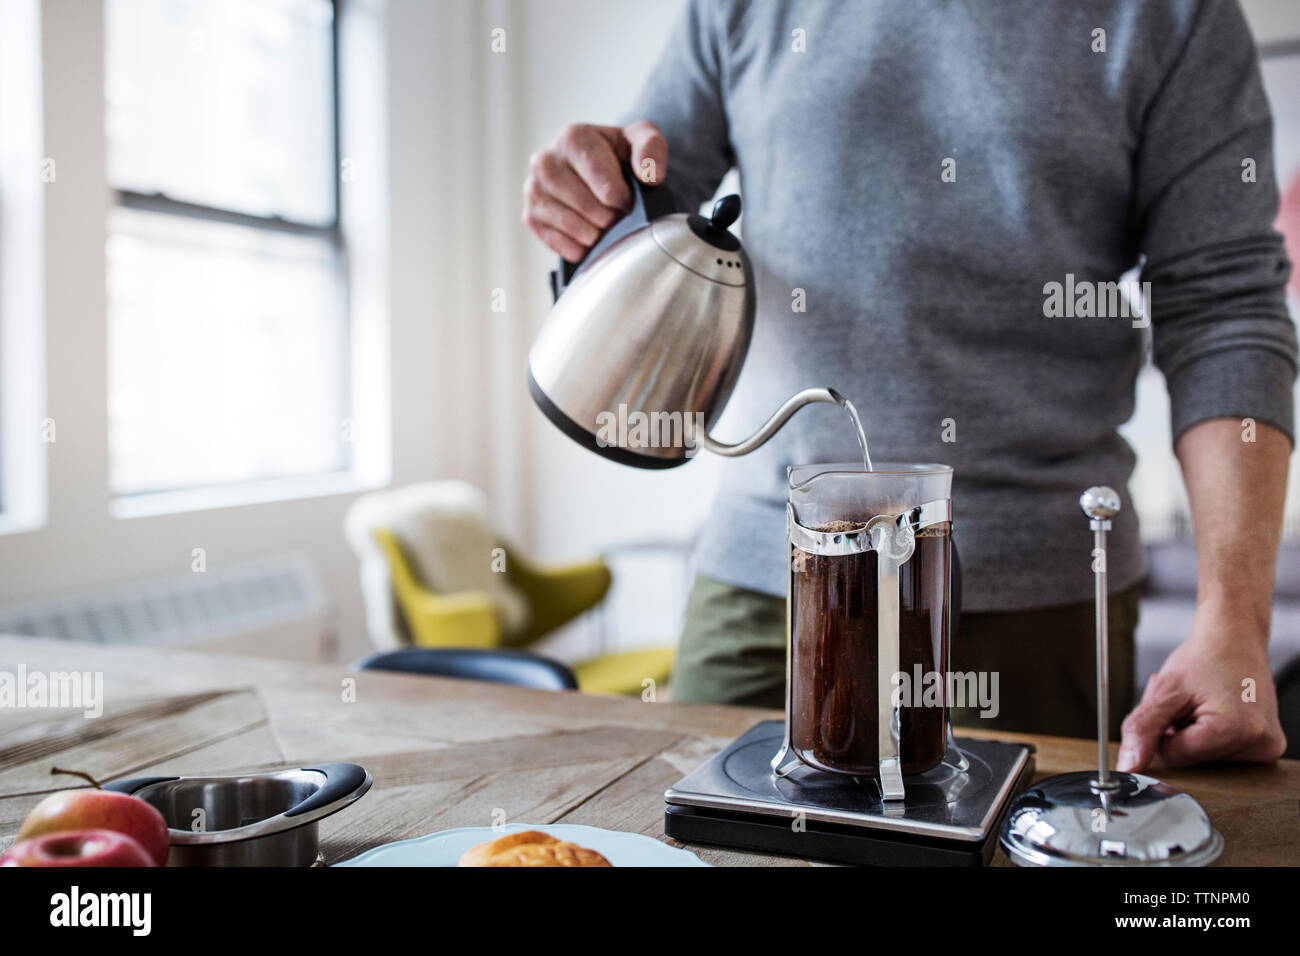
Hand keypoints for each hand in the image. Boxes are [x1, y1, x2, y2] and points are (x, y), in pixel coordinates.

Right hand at [522, 120, 666, 261]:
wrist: (592, 166)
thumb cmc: (617, 153)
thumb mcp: (641, 139)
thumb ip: (651, 148)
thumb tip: (649, 176)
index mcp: (573, 138)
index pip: (606, 187)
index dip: (624, 202)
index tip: (628, 200)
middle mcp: (545, 161)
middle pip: (589, 209)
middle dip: (610, 218)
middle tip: (617, 213)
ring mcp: (533, 189)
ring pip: (574, 228)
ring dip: (596, 234)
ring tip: (603, 222)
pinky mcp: (530, 215)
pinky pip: (558, 244)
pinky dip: (579, 247)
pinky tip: (587, 235)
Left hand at [1117, 603, 1286, 771]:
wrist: (1236, 641)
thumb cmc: (1204, 659)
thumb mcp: (1164, 689)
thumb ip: (1142, 729)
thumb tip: (1128, 766)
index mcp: (1236, 730)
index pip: (1174, 757)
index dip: (1163, 732)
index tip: (1172, 708)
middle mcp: (1259, 746)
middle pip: (1192, 760)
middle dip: (1179, 733)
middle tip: (1188, 703)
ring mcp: (1266, 749)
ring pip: (1204, 759)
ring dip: (1193, 733)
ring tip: (1203, 704)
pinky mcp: (1267, 748)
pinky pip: (1222, 755)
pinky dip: (1210, 737)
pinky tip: (1216, 712)